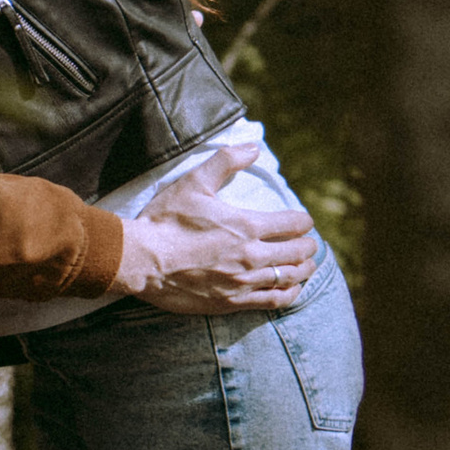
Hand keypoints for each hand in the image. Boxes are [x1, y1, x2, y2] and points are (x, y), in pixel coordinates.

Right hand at [112, 145, 320, 316]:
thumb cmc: (166, 220)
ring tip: (306, 264)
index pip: (293, 224)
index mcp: (247, 226)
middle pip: (298, 252)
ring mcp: (243, 282)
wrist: (141, 260)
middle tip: (308, 243)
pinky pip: (273, 301)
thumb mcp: (194, 182)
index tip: (303, 220)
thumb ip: (226, 161)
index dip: (303, 221)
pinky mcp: (232, 302)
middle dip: (308, 245)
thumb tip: (253, 147)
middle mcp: (251, 256)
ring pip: (290, 277)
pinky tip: (291, 289)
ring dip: (304, 269)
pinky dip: (289, 294)